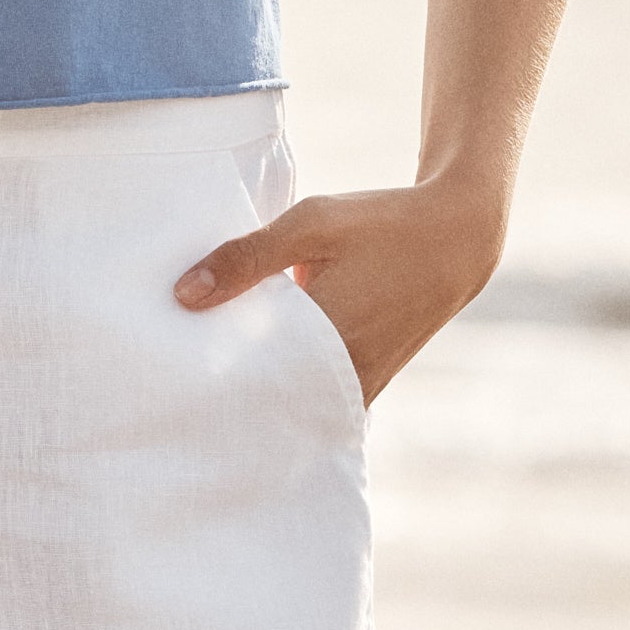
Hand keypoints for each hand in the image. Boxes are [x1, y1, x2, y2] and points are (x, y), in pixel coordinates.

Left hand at [173, 171, 505, 402]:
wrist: (455, 239)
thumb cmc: (380, 225)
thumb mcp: (309, 224)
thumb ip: (246, 258)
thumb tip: (183, 295)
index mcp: (327, 338)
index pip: (251, 380)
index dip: (212, 380)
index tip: (174, 375)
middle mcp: (346, 374)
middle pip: (272, 401)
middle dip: (232, 393)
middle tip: (182, 383)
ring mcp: (363, 383)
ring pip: (298, 404)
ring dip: (264, 392)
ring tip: (215, 377)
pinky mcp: (372, 381)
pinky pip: (323, 399)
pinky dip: (294, 387)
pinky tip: (264, 367)